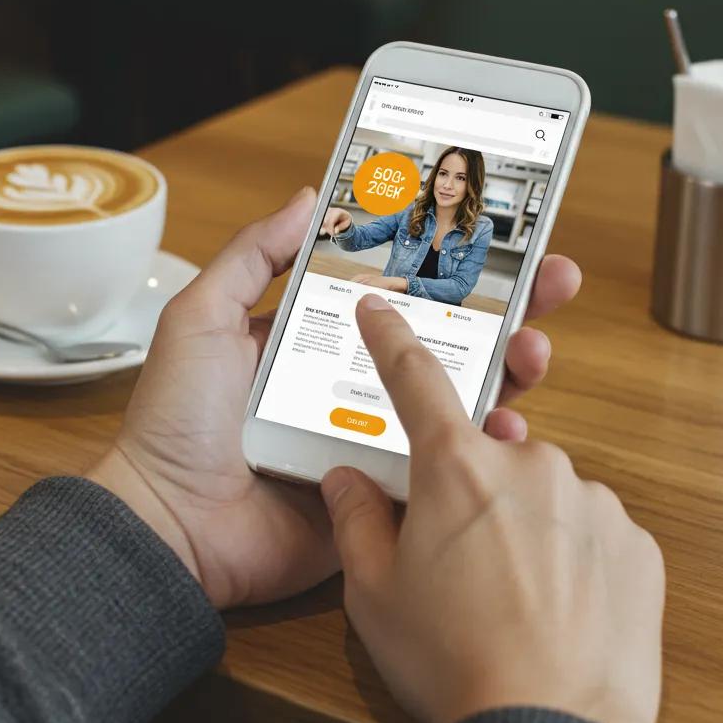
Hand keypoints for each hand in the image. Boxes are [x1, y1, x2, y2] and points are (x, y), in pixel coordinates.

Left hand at [89, 189, 580, 608]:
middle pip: (444, 336)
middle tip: (551, 278)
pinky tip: (508, 427)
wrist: (172, 526)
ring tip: (535, 346)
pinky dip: (486, 447)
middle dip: (503, 307)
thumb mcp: (202, 317)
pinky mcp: (388, 491)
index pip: (397, 287)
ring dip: (508, 367)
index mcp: (319, 337)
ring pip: (458, 396)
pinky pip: (447, 465)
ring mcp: (377, 436)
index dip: (443, 261)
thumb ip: (253, 255)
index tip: (491, 234)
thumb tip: (311, 196)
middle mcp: (356, 381)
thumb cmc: (178, 418)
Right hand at [321, 294, 663, 722]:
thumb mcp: (375, 594)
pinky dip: (571, 551)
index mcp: (457, 468)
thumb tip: (347, 479)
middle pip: (488, 449)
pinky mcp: (633, 541)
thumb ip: (355, 520)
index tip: (382, 307)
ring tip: (510, 593)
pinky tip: (557, 604)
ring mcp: (589, 500)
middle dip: (471, 485)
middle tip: (459, 550)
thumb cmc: (454, 661)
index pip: (415, 379)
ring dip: (523, 520)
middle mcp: (528, 464)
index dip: (392, 338)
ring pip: (543, 489)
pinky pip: (591, 526)